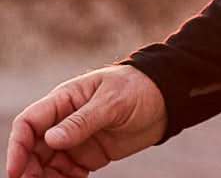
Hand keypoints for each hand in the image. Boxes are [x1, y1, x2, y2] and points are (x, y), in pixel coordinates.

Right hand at [6, 65, 165, 177]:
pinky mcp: (87, 155)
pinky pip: (64, 174)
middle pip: (32, 149)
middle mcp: (64, 120)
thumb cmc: (139, 88)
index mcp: (65, 99)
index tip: (16, 170)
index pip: (29, 123)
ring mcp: (74, 140)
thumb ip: (83, 120)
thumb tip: (51, 139)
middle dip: (28, 169)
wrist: (167, 99)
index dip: (17, 146)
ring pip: (45, 165)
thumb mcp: (113, 101)